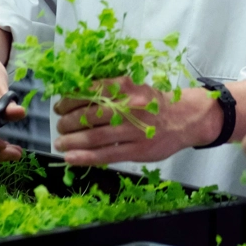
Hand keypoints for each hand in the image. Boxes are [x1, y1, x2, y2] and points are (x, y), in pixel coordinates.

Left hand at [56, 78, 245, 166]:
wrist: (186, 118)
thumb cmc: (156, 102)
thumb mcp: (135, 87)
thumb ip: (110, 91)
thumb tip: (76, 97)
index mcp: (126, 87)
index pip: (89, 92)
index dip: (69, 100)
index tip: (60, 105)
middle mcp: (129, 107)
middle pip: (89, 115)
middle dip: (67, 122)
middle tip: (59, 126)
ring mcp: (134, 130)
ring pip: (95, 137)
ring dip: (72, 141)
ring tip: (60, 143)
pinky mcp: (138, 150)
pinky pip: (106, 155)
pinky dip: (85, 157)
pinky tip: (70, 158)